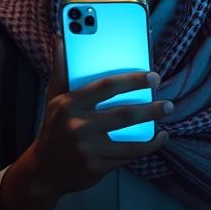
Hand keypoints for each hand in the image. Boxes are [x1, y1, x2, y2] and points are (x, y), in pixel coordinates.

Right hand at [0, 39, 170, 209]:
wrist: (42, 171)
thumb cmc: (54, 128)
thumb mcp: (54, 98)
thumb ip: (61, 69)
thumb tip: (61, 38)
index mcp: (68, 104)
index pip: (106, 87)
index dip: (133, 80)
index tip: (154, 77)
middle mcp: (77, 126)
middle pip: (123, 114)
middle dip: (151, 109)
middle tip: (168, 104)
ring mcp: (87, 149)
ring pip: (130, 139)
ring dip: (153, 131)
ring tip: (166, 121)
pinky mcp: (96, 167)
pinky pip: (128, 156)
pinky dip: (147, 147)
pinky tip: (158, 138)